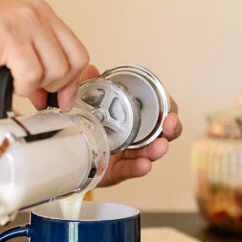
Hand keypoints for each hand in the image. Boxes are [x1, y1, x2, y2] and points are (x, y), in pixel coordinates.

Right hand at [0, 0, 88, 109]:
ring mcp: (23, 22)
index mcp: (40, 12)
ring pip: (55, 70)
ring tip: (15, 83)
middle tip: (37, 94)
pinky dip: (22, 87)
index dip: (72, 80)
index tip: (60, 97)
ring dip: (37, 87)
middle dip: (57, 87)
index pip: (77, 51)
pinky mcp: (8, 36)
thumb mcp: (9, 49)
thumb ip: (36, 65)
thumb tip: (56, 95)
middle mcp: (36, 13)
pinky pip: (32, 75)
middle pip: (73, 62)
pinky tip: (7, 82)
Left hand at [83, 65, 181, 187]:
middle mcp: (137, 139)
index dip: (169, 109)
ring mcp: (129, 156)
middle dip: (172, 129)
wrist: (69, 157)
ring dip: (157, 150)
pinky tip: (144, 165)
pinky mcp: (118, 172)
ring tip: (160, 147)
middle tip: (171, 124)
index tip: (170, 105)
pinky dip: (138, 168)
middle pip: (162, 133)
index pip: (160, 112)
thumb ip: (89, 87)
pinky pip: (130, 170)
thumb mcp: (87, 107)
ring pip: (149, 153)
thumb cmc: (88, 130)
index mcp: (136, 120)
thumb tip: (91, 69)